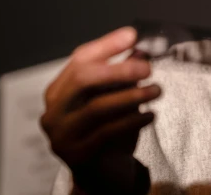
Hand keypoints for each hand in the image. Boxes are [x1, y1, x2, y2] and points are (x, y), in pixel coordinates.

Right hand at [39, 27, 161, 194]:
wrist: (100, 175)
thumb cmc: (106, 130)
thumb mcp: (114, 98)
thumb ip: (122, 75)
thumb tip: (141, 50)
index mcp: (59, 90)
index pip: (79, 59)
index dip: (106, 45)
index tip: (132, 36)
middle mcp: (53, 110)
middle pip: (83, 79)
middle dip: (118, 70)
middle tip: (148, 68)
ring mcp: (61, 134)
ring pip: (97, 107)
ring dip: (132, 96)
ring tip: (157, 90)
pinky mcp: (77, 155)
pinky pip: (108, 132)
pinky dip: (133, 120)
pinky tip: (151, 115)